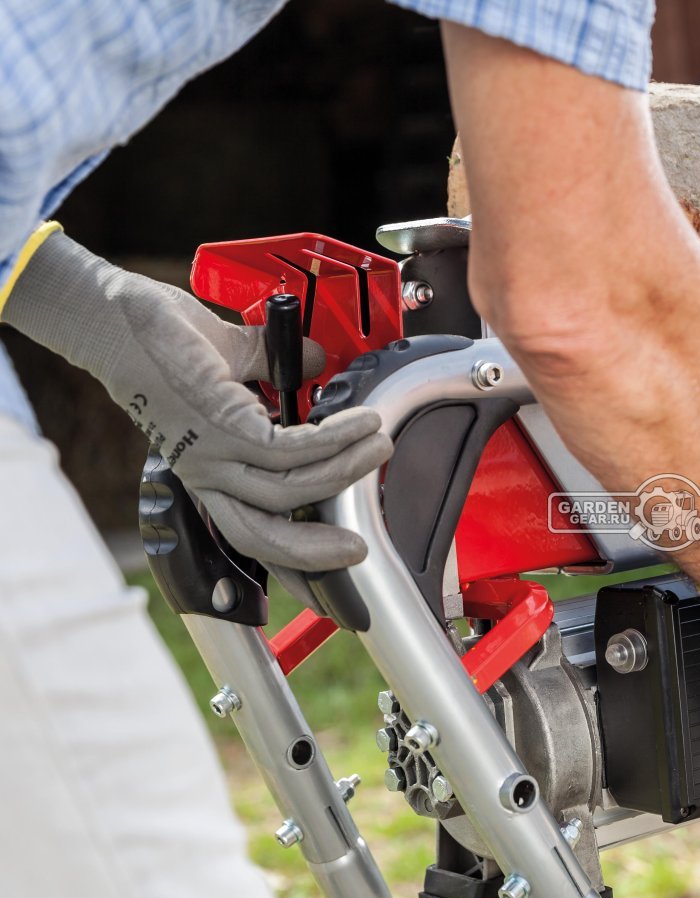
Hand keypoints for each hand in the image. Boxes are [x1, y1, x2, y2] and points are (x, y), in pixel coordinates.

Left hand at [3, 230, 391, 573]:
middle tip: (358, 550)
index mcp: (209, 467)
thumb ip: (273, 365)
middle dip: (315, 554)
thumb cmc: (158, 337)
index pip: (249, 530)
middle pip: (261, 537)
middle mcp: (207, 472)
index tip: (328, 577)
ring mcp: (212, 455)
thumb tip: (316, 361)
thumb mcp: (228, 361)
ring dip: (345, 471)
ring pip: (289, 492)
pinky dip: (335, 440)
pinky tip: (359, 424)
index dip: (290, 563)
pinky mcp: (221, 429)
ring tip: (378, 445)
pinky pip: (292, 450)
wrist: (116, 315)